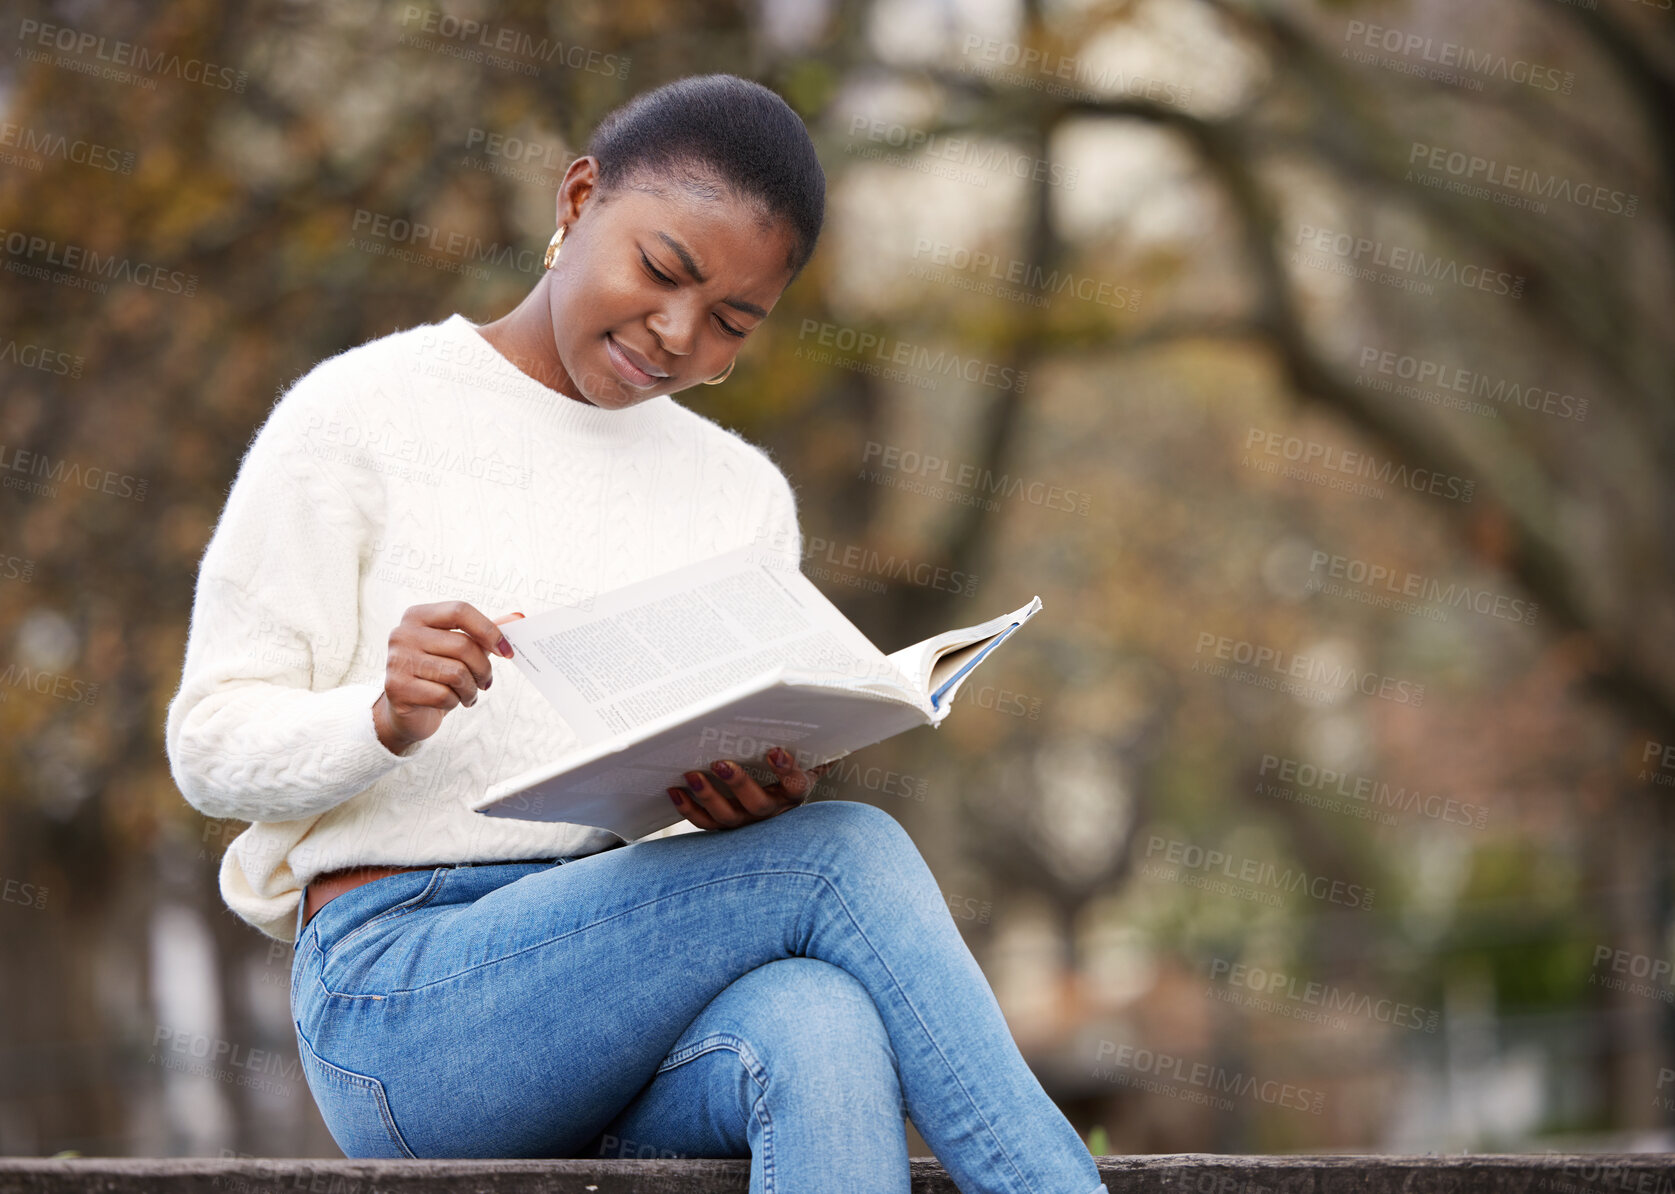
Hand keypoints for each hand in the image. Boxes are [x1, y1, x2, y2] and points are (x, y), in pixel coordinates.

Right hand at [372, 602, 523, 754]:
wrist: (406, 710)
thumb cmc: (437, 673)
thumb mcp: (461, 648)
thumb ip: (485, 632)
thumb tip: (519, 618)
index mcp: (417, 615)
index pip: (460, 611)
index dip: (489, 631)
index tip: (507, 651)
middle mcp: (402, 634)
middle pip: (463, 645)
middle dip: (483, 668)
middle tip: (486, 681)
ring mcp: (397, 661)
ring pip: (456, 673)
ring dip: (471, 689)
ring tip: (468, 694)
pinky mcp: (397, 689)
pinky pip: (444, 696)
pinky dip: (455, 703)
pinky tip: (451, 703)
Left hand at [668, 745, 832, 830]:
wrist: (779, 794)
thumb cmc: (791, 765)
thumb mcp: (808, 753)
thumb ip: (814, 739)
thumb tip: (823, 710)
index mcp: (795, 791)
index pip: (796, 784)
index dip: (787, 771)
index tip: (776, 751)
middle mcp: (773, 810)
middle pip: (758, 804)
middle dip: (738, 784)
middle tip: (720, 763)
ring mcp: (748, 821)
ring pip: (728, 817)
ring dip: (708, 797)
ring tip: (691, 775)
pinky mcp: (726, 825)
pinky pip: (707, 823)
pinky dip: (689, 809)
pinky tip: (675, 791)